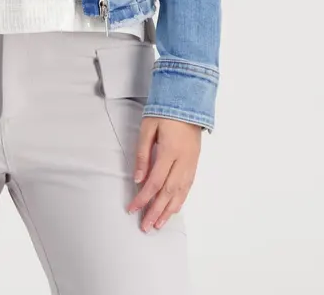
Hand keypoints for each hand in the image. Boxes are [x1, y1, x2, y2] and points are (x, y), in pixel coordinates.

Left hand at [127, 116, 202, 231]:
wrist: (188, 101)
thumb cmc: (165, 111)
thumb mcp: (148, 127)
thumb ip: (142, 154)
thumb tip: (137, 178)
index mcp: (169, 151)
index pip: (154, 181)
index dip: (143, 198)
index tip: (132, 209)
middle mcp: (183, 161)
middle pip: (168, 192)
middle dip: (156, 211)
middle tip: (146, 226)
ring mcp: (191, 163)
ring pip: (180, 193)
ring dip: (169, 211)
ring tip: (159, 224)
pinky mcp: (195, 163)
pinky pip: (188, 186)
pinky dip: (180, 200)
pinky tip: (174, 209)